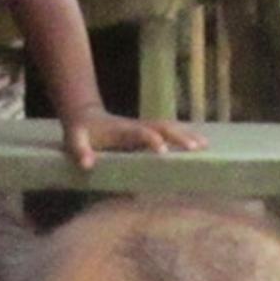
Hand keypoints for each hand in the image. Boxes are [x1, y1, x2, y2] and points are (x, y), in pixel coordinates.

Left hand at [61, 110, 208, 171]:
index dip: (151, 140)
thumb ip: (80, 152)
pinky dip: (185, 135)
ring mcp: (144, 127)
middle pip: (161, 127)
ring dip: (187, 135)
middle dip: (178, 137)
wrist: (85, 115)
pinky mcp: (148, 130)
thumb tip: (87, 164)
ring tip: (205, 145)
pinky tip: (200, 143)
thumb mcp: (74, 141)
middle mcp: (136, 126)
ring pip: (169, 127)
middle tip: (195, 148)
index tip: (163, 151)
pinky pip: (169, 131)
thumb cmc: (81, 132)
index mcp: (122, 130)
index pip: (140, 133)